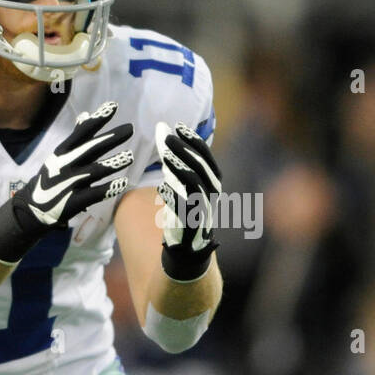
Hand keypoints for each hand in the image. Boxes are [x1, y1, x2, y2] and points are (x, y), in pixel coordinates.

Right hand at [0, 101, 132, 263]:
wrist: (31, 208)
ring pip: (94, 171)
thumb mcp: (60, 155)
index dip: (98, 120)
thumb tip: (86, 115)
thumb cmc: (51, 178)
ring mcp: (69, 183)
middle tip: (130, 128)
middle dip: (110, 138)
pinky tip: (123, 183)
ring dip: (112, 163)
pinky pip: (93, 194)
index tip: (113, 106)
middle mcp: (65, 165)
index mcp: (63, 152)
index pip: (82, 133)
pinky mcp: (73, 201)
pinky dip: (108, 188)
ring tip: (130, 156)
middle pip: (90, 149)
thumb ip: (76, 137)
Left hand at [155, 121, 221, 280]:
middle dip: (185, 152)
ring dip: (179, 170)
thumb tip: (162, 129)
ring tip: (164, 157)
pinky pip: (184, 209)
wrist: (188, 247)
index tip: (179, 127)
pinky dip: (174, 196)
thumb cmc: (184, 208)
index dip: (195, 142)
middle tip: (166, 138)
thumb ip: (177, 159)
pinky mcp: (190, 225)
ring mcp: (202, 210)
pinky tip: (162, 186)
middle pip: (201, 169)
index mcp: (212, 184)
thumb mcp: (184, 181)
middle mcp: (210, 196)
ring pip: (195, 187)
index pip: (207, 158)